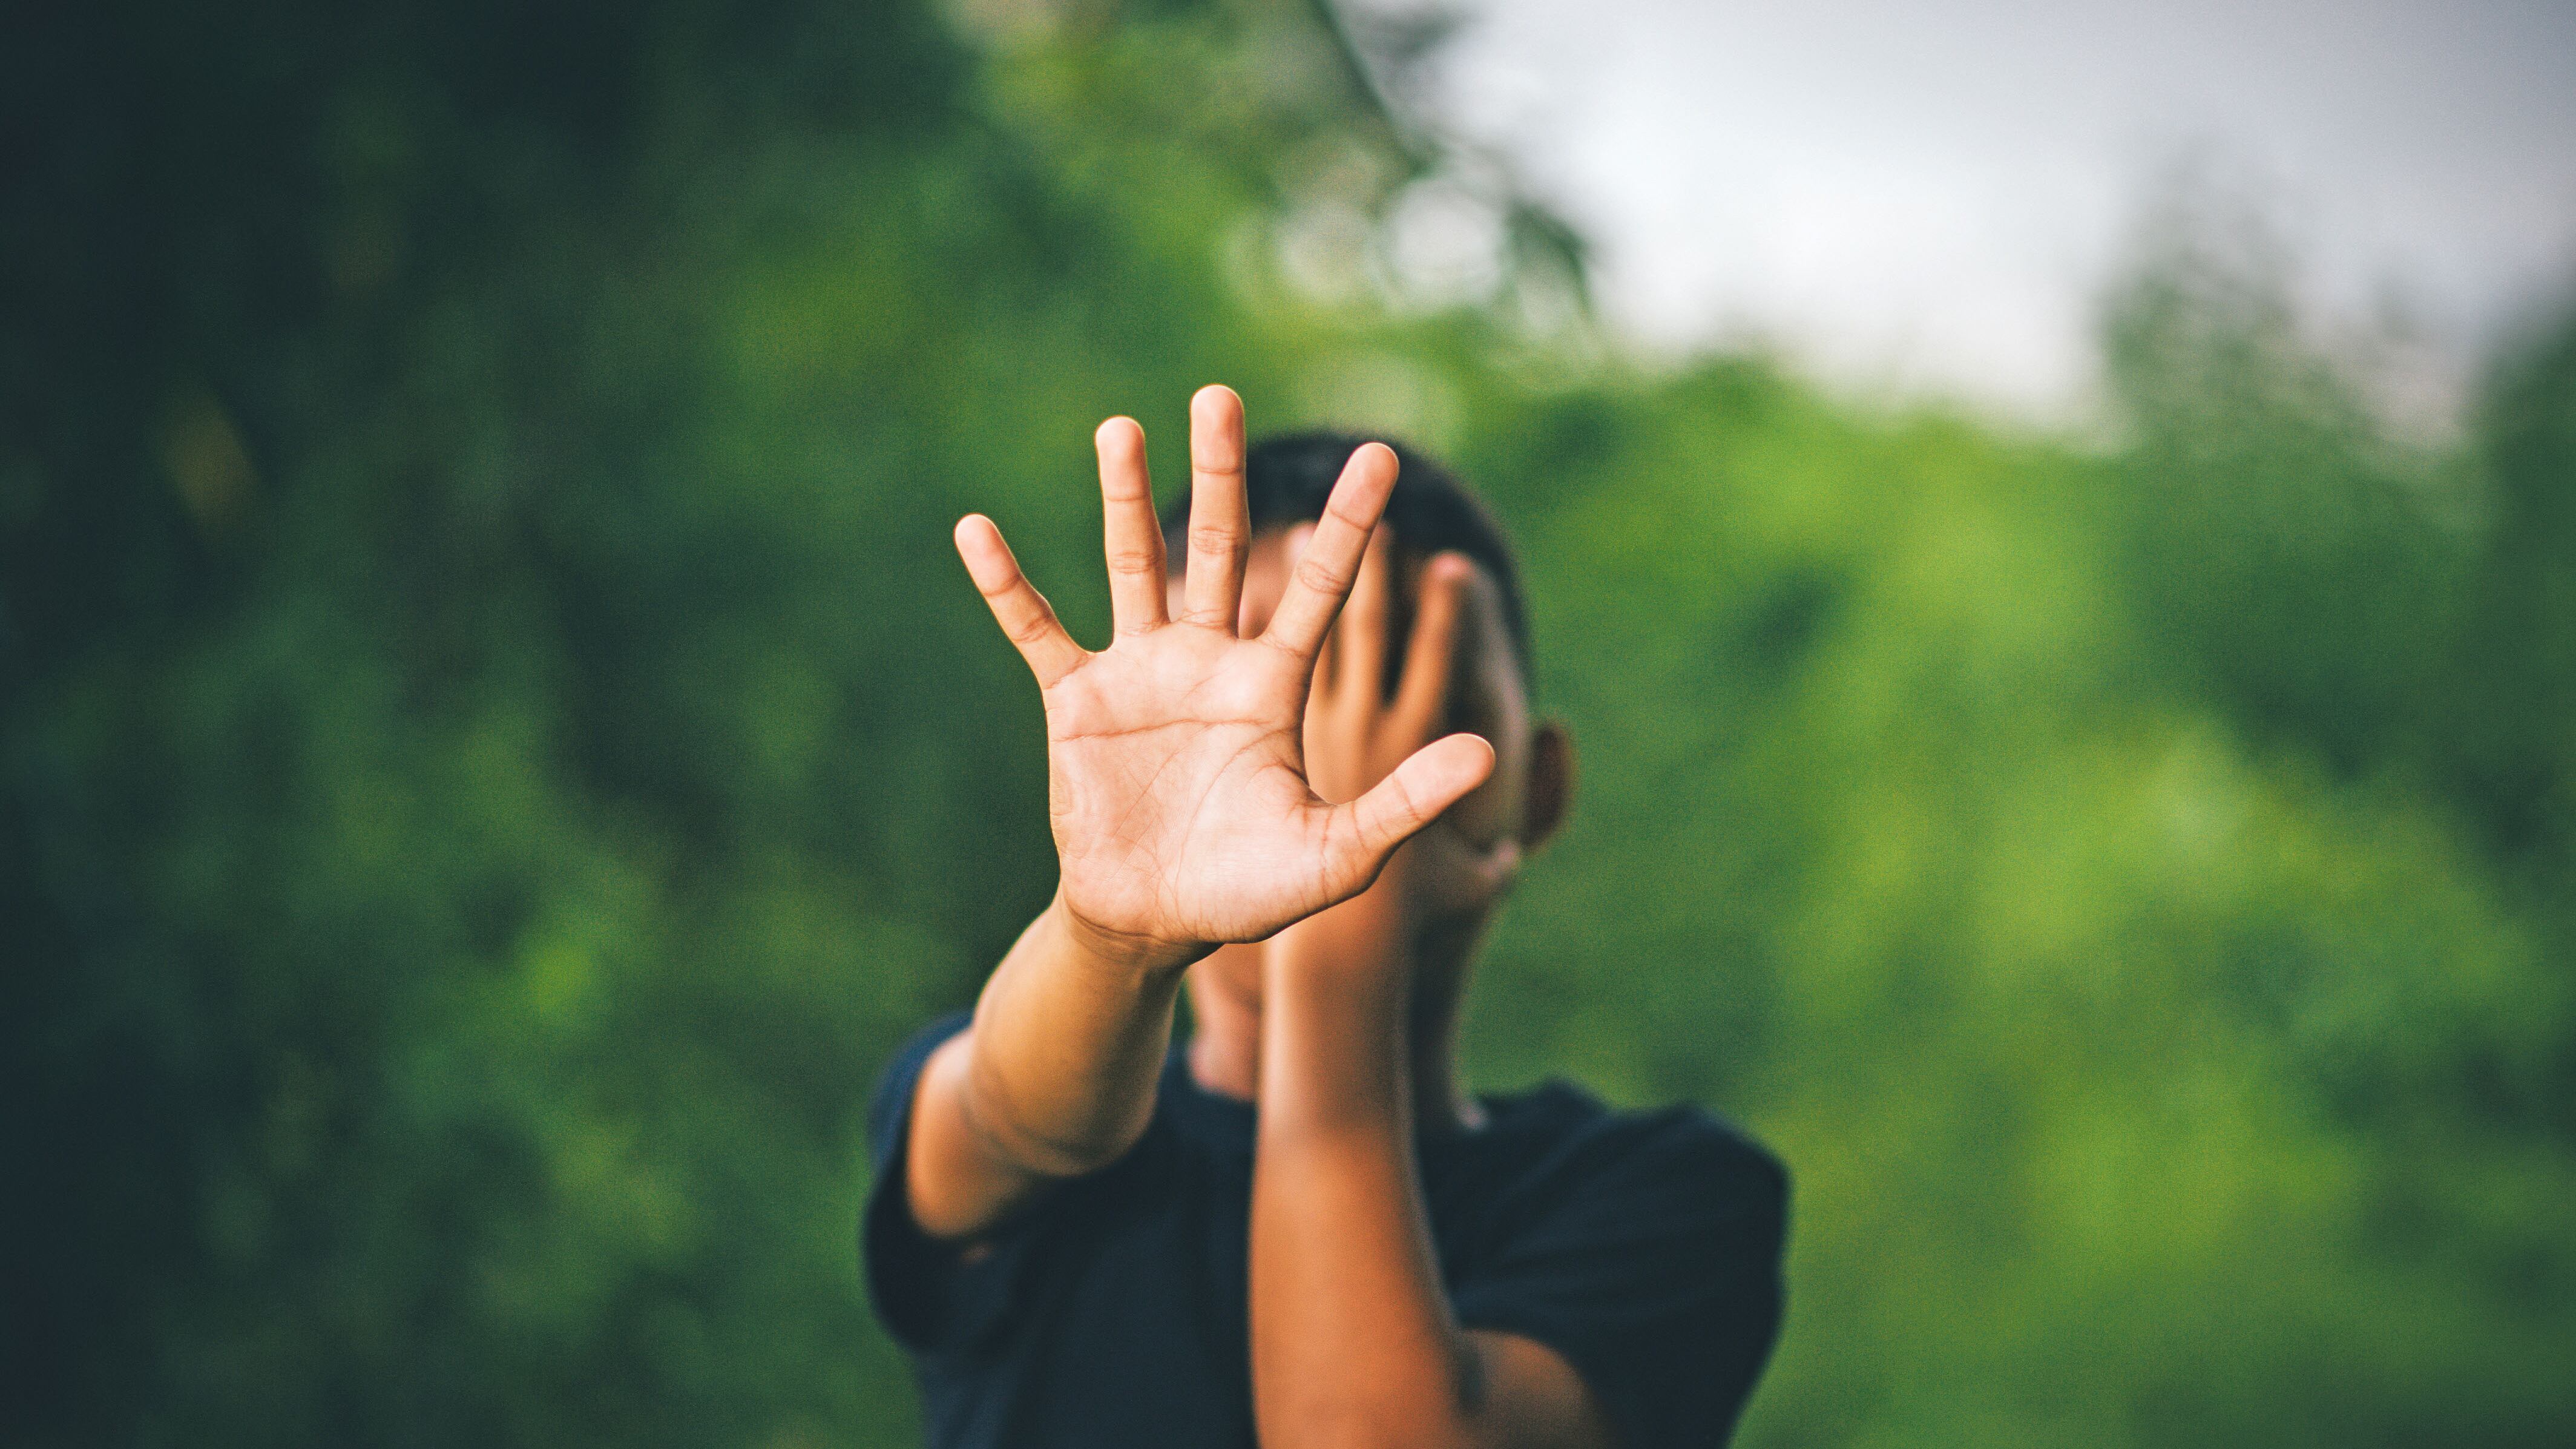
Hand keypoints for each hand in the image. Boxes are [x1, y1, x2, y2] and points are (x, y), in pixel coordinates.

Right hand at [953, 386, 1495, 973]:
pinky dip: (1006, 583)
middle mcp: (1208, 661)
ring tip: (1120, 425)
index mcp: (1272, 686)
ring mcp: (1139, 675)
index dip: (1347, 527)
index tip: (1379, 456)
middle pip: (1219, 548)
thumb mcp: (1336, 855)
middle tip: (1221, 395)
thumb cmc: (1249, 892)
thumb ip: (1404, 804)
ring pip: (1132, 567)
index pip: (1317, 589)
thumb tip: (1485, 756)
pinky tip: (976, 531)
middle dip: (1221, 474)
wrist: (1155, 925)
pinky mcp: (1076, 702)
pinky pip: (1037, 629)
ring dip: (1122, 498)